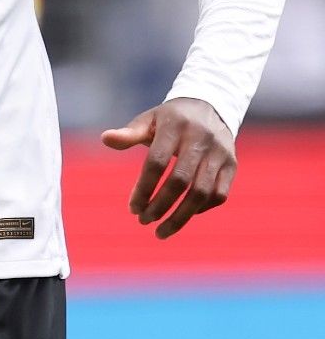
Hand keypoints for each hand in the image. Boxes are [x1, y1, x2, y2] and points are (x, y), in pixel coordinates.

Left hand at [101, 97, 235, 238]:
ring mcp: (220, 153)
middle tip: (143, 221)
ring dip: (181, 216)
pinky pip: (219, 195)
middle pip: (180, 181)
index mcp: (175, 126)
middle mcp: (200, 139)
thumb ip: (129, 133)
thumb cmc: (169, 119)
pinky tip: (183, 215)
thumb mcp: (148, 120)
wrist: (210, 107)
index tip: (132, 208)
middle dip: (160, 206)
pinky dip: (201, 209)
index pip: (157, 162)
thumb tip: (105, 139)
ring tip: (161, 232)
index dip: (144, 188)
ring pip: (202, 192)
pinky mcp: (232, 165)